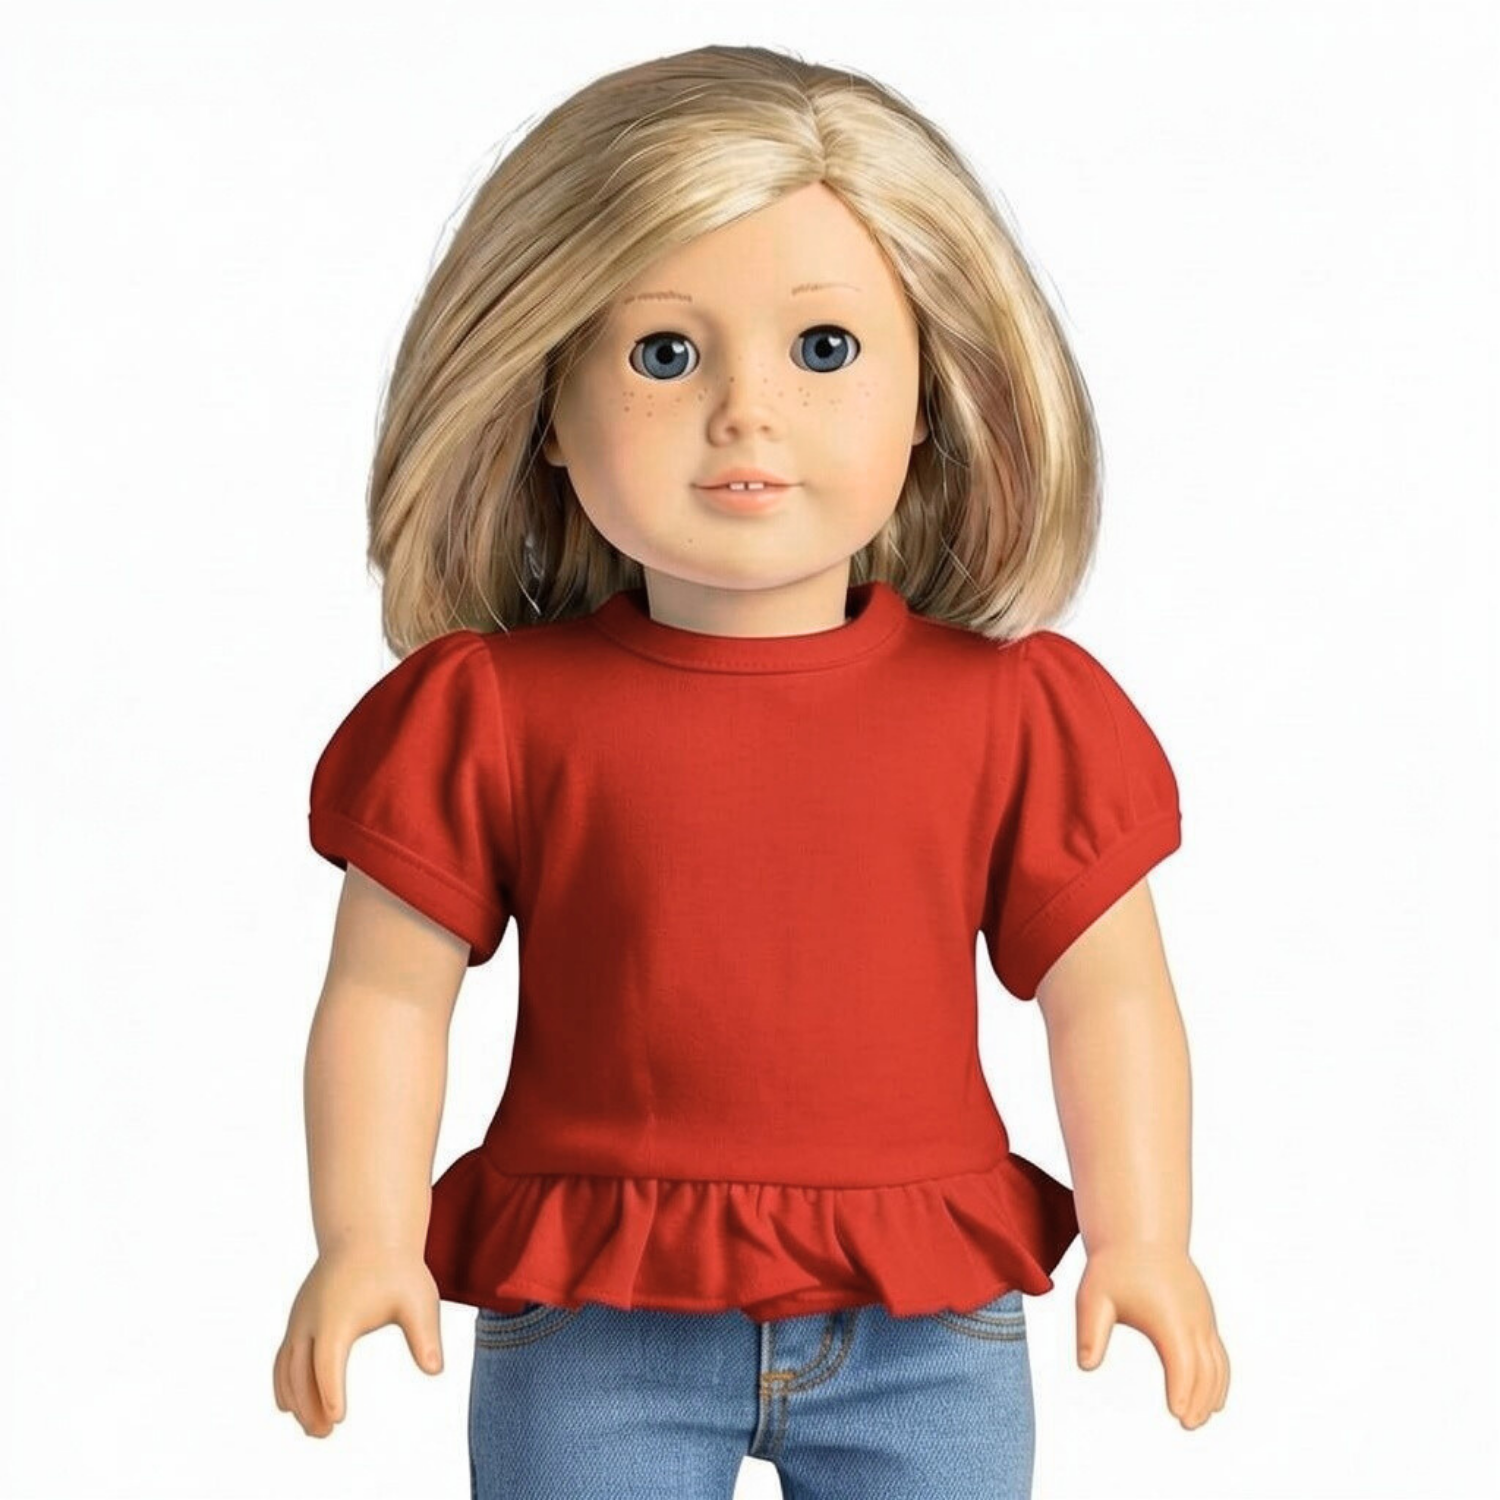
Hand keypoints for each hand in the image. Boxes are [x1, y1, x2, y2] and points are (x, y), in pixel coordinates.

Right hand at [273, 1244, 444, 1436]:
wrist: (368, 1233)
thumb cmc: (396, 1269)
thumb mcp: (418, 1300)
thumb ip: (424, 1336)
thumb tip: (436, 1370)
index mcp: (338, 1315)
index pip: (328, 1362)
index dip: (330, 1392)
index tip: (338, 1419)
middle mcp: (311, 1317)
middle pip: (300, 1372)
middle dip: (309, 1407)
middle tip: (325, 1435)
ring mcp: (300, 1317)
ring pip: (286, 1367)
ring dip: (295, 1400)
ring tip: (313, 1429)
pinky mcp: (299, 1317)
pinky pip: (283, 1356)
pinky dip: (284, 1383)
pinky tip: (293, 1405)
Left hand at [1075, 1241, 1228, 1428]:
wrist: (1141, 1234)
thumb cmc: (1114, 1268)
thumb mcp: (1094, 1297)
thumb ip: (1091, 1332)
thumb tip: (1086, 1365)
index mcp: (1168, 1317)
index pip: (1181, 1361)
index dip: (1181, 1389)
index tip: (1177, 1415)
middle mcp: (1192, 1319)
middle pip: (1205, 1369)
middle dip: (1198, 1400)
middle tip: (1187, 1426)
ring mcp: (1203, 1317)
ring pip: (1218, 1364)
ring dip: (1213, 1393)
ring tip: (1199, 1419)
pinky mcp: (1204, 1315)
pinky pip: (1219, 1353)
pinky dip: (1219, 1377)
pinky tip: (1210, 1397)